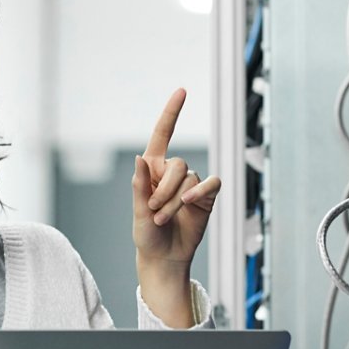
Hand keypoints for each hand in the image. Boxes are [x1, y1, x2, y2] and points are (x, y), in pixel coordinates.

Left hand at [132, 89, 220, 268]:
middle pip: (178, 164)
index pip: (162, 135)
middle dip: (165, 190)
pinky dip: (201, 191)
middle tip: (154, 212)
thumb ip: (139, 186)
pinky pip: (211, 184)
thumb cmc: (146, 235)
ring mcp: (190, 185)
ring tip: (163, 219)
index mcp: (152, 169)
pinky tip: (190, 203)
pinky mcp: (206, 197)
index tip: (182, 90)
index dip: (172, 112)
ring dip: (175, 201)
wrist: (164, 257)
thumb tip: (138, 158)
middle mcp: (172, 173)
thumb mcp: (137, 213)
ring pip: (190, 178)